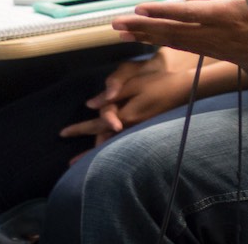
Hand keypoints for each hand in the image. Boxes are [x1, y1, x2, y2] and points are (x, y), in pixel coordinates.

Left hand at [59, 48, 201, 155]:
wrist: (185, 91)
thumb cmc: (159, 83)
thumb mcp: (133, 83)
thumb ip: (111, 94)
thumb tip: (89, 104)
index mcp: (125, 115)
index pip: (97, 125)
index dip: (79, 129)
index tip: (62, 134)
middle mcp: (131, 127)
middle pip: (104, 141)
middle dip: (88, 153)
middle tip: (72, 163)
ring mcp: (140, 131)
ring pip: (115, 145)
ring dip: (100, 154)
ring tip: (87, 164)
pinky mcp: (146, 131)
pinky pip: (126, 143)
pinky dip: (114, 148)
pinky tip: (110, 152)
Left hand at [113, 0, 247, 73]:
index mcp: (230, 15)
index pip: (190, 14)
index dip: (163, 13)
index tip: (140, 9)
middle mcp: (217, 34)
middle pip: (173, 31)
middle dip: (142, 28)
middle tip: (116, 24)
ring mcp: (214, 46)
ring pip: (174, 41)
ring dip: (146, 36)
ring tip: (121, 31)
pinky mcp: (214, 52)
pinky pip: (182, 46)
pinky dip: (161, 40)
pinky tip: (145, 37)